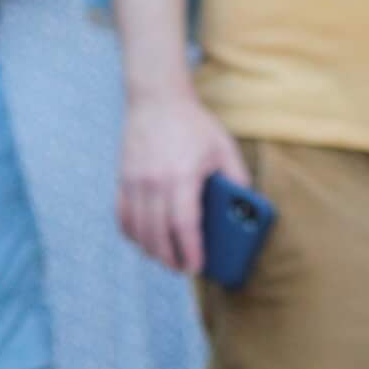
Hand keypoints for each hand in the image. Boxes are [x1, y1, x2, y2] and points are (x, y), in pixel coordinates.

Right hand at [118, 85, 245, 274]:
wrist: (156, 99)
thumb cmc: (195, 125)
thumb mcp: (224, 148)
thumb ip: (237, 179)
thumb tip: (246, 209)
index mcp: (182, 176)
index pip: (183, 225)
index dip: (190, 251)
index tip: (197, 267)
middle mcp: (154, 182)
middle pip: (157, 235)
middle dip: (170, 258)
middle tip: (183, 269)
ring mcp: (134, 181)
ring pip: (137, 230)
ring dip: (151, 251)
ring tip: (166, 258)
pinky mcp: (123, 179)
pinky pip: (123, 217)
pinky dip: (133, 234)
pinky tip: (145, 240)